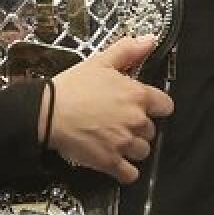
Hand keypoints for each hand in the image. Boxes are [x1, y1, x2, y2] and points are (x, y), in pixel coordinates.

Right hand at [44, 36, 174, 184]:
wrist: (47, 113)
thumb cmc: (73, 87)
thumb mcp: (101, 61)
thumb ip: (128, 50)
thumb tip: (151, 40)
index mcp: (138, 96)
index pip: (166, 106)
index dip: (156, 107)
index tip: (144, 107)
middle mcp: (136, 121)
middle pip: (152, 130)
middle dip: (140, 127)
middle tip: (121, 122)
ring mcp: (124, 143)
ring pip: (143, 151)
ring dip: (133, 148)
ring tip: (117, 141)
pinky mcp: (110, 162)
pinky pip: (130, 174)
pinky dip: (126, 171)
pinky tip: (118, 163)